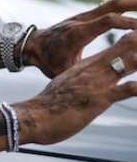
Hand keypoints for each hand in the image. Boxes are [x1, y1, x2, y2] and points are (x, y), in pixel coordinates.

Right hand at [19, 30, 136, 144]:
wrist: (34, 117)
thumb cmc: (51, 104)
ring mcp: (98, 83)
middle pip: (129, 47)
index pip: (121, 44)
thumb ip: (85, 79)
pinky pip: (125, 90)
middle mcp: (96, 69)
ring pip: (130, 63)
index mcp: (90, 65)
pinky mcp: (99, 99)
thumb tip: (92, 80)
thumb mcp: (69, 85)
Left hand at [27, 0, 136, 77]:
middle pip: (113, 4)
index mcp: (77, 33)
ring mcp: (83, 15)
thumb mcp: (64, 70)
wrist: (30, 46)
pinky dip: (126, 5)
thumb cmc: (48, 62)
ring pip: (112, 2)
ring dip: (134, 1)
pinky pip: (108, 6)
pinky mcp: (85, 15)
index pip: (108, 21)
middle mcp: (81, 20)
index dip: (128, 23)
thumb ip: (83, 73)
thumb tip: (100, 87)